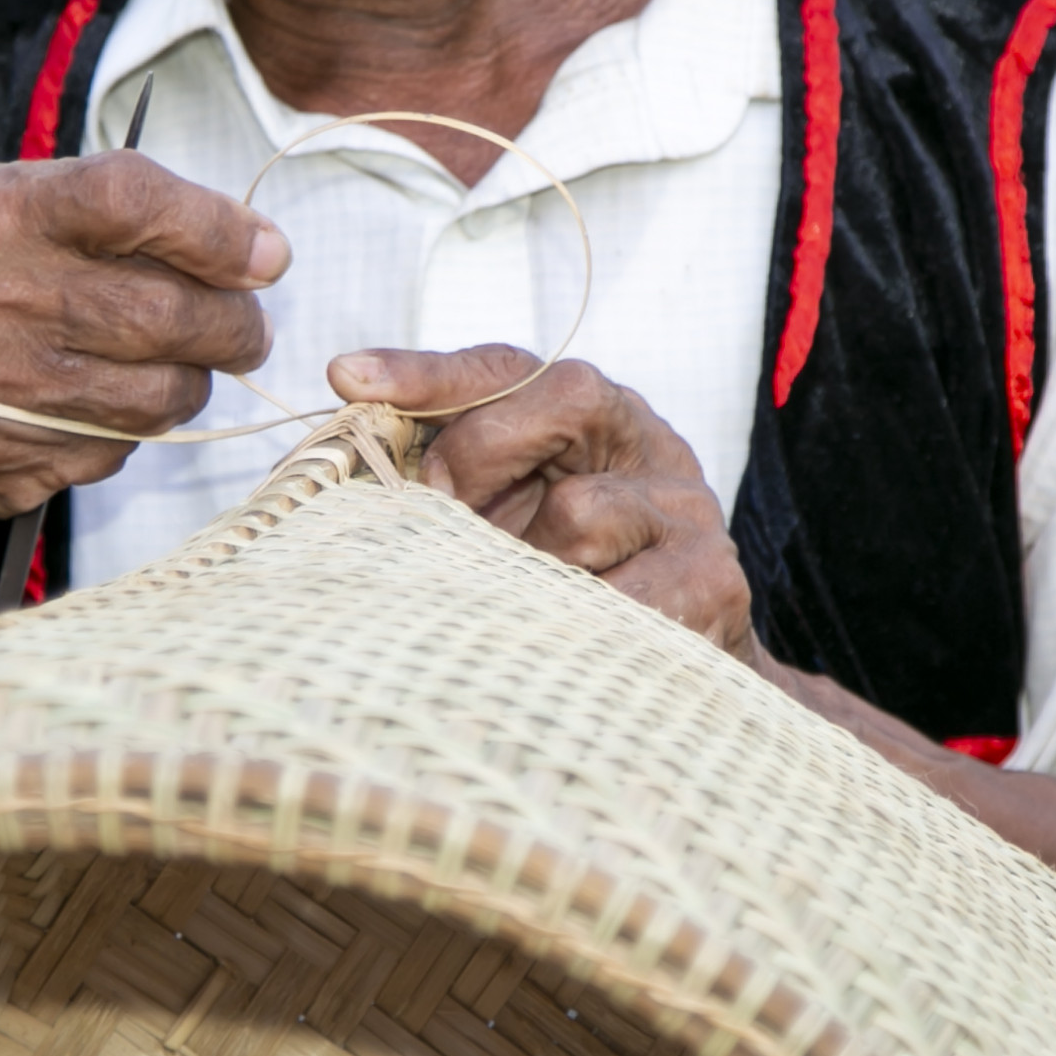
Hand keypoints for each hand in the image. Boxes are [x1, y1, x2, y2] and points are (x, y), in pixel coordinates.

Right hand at [0, 151, 288, 522]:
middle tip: (249, 326)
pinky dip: (139, 424)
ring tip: (183, 359)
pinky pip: (123, 447)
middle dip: (237, 324)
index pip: (133, 200)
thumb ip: (132, 209)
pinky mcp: (5, 461)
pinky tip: (109, 398)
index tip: (269, 255)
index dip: (219, 230)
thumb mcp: (24, 207)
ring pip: (163, 392)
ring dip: (196, 379)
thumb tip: (260, 253)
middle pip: (167, 313)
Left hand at [327, 344, 755, 656]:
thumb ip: (444, 481)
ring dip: (528, 565)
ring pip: (580, 510)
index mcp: (594, 419)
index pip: (508, 369)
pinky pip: (615, 599)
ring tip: (515, 603)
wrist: (679, 686)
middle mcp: (648, 446)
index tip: (346, 378)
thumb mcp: (506, 522)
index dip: (428, 371)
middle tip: (439, 514)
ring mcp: (685, 513)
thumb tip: (346, 443)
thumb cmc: (570, 590)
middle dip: (480, 453)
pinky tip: (556, 643)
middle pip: (566, 398)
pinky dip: (567, 625)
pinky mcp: (709, 584)